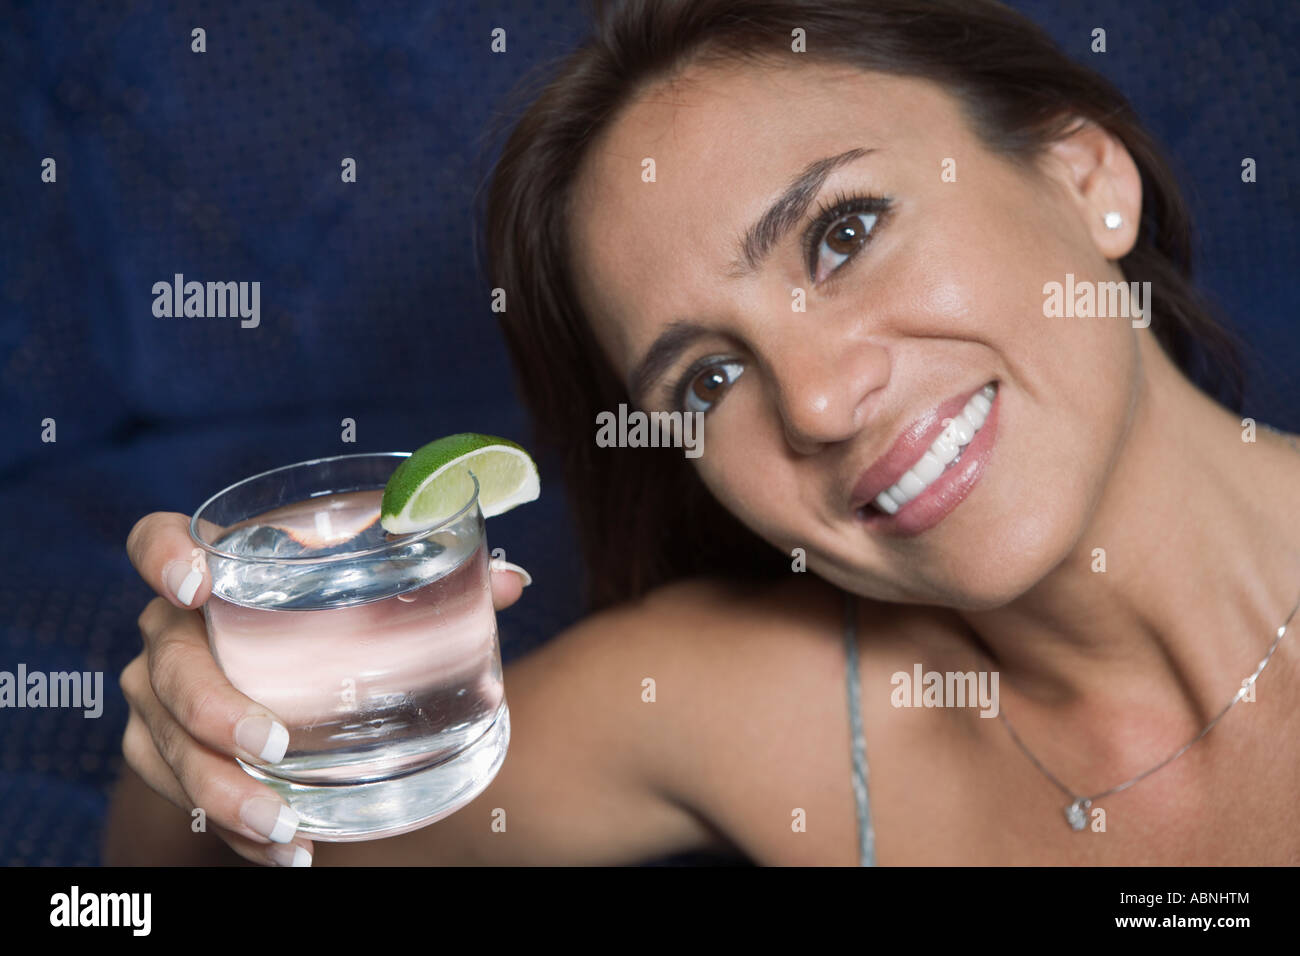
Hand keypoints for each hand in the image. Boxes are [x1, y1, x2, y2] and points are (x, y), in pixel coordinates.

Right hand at [118, 511, 529, 865]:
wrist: (276, 675)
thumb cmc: (329, 616)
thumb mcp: (370, 587)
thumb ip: (435, 574)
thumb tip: (513, 581)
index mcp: (218, 572)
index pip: (157, 541)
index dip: (163, 555)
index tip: (199, 584)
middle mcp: (173, 632)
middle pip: (168, 667)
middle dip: (213, 710)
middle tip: (275, 744)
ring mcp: (160, 697)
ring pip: (167, 746)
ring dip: (222, 792)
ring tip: (284, 824)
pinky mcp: (166, 753)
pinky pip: (182, 798)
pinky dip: (234, 830)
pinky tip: (289, 851)